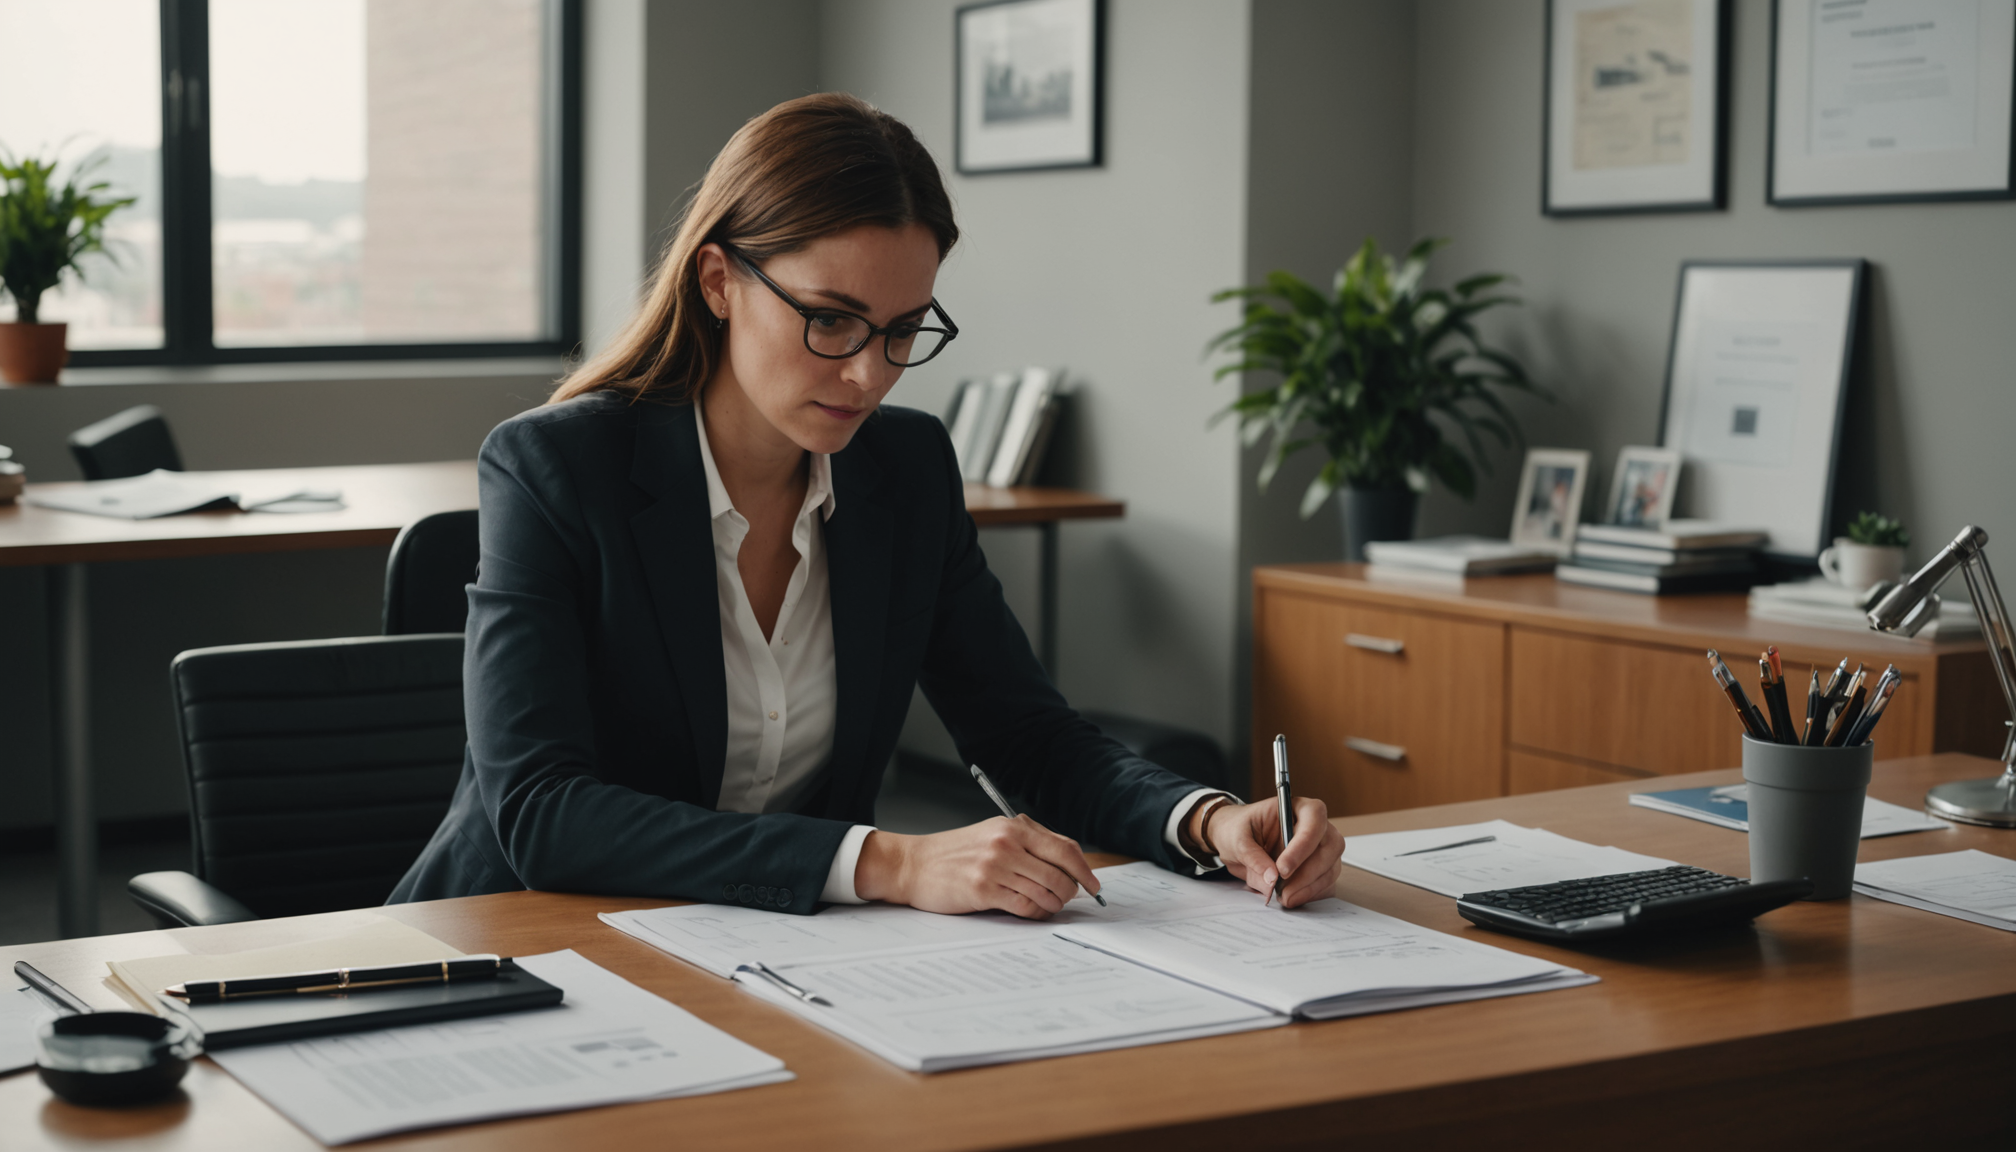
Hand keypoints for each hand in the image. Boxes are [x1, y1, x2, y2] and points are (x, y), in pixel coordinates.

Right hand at [852, 816, 1100, 918]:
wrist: (914, 864)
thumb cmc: (955, 853)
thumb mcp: (993, 834)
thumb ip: (1029, 843)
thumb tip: (1069, 864)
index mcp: (1014, 827)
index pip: (1065, 848)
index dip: (1085, 869)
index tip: (1093, 884)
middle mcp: (1007, 844)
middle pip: (1060, 873)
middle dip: (1070, 892)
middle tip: (1065, 899)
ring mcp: (996, 867)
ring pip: (1046, 892)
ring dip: (1052, 905)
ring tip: (1044, 906)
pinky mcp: (984, 891)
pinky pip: (1026, 907)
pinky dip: (1034, 913)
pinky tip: (1029, 911)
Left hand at [1193, 795, 1343, 908]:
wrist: (1234, 841)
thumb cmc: (1238, 830)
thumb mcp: (1237, 839)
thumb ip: (1253, 856)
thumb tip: (1272, 878)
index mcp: (1298, 807)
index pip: (1314, 820)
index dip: (1303, 846)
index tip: (1283, 869)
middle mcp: (1316, 826)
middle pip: (1331, 846)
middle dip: (1308, 873)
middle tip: (1283, 890)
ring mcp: (1321, 849)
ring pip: (1331, 869)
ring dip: (1309, 888)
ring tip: (1283, 897)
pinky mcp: (1319, 870)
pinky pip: (1326, 884)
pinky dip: (1310, 895)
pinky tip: (1292, 898)